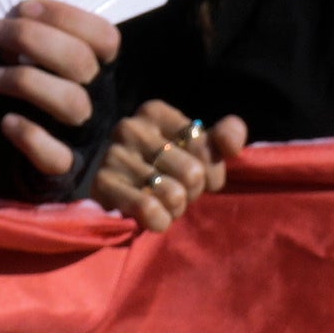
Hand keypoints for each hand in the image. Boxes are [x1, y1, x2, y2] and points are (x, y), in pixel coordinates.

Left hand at [0, 0, 119, 181]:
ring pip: (72, 101)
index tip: (22, 7)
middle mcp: (98, 100)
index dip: (66, 15)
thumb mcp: (26, 68)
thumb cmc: (22, 105)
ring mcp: (83, 136)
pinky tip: (6, 122)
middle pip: (81, 61)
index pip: (104, 36)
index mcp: (96, 71)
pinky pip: (55, 155)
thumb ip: (26, 46)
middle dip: (30, 37)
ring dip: (25, 81)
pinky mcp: (63, 170)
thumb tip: (9, 22)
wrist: (13, 169)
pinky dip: (29, 134)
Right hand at [92, 104, 243, 232]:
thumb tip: (232, 143)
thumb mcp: (197, 149)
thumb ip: (223, 139)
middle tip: (178, 191)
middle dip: (192, 191)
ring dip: (176, 208)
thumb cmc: (166, 169)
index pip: (205, 146)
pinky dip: (160, 220)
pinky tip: (155, 217)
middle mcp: (131, 128)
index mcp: (154, 112)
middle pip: (192, 172)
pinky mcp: (102, 184)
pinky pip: (149, 208)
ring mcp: (113, 155)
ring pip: (173, 193)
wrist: (117, 194)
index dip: (212, 172)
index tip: (199, 176)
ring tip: (164, 203)